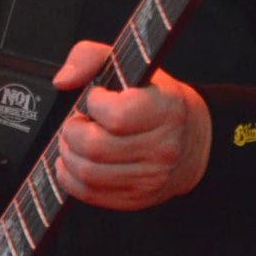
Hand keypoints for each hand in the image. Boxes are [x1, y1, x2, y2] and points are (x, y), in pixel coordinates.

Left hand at [52, 40, 211, 209]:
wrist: (191, 140)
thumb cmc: (156, 99)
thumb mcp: (131, 65)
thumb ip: (90, 57)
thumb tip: (63, 80)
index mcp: (167, 109)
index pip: (117, 116)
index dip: (95, 104)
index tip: (97, 98)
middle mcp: (163, 147)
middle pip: (95, 147)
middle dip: (72, 131)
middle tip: (77, 121)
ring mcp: (150, 178)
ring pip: (88, 173)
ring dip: (68, 154)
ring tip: (74, 140)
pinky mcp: (136, 198)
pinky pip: (89, 194)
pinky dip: (69, 177)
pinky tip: (73, 160)